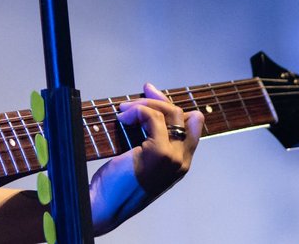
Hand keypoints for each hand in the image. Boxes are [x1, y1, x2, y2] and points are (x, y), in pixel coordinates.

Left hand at [88, 82, 202, 234]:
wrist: (105, 205)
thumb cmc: (117, 183)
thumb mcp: (140, 159)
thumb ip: (150, 139)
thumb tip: (148, 108)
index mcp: (180, 163)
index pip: (192, 125)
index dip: (173, 106)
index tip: (152, 95)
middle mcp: (181, 161)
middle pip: (182, 115)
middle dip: (158, 99)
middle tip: (138, 94)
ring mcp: (173, 158)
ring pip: (169, 113)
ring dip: (144, 104)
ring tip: (124, 110)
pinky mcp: (158, 153)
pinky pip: (152, 117)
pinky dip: (136, 111)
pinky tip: (122, 118)